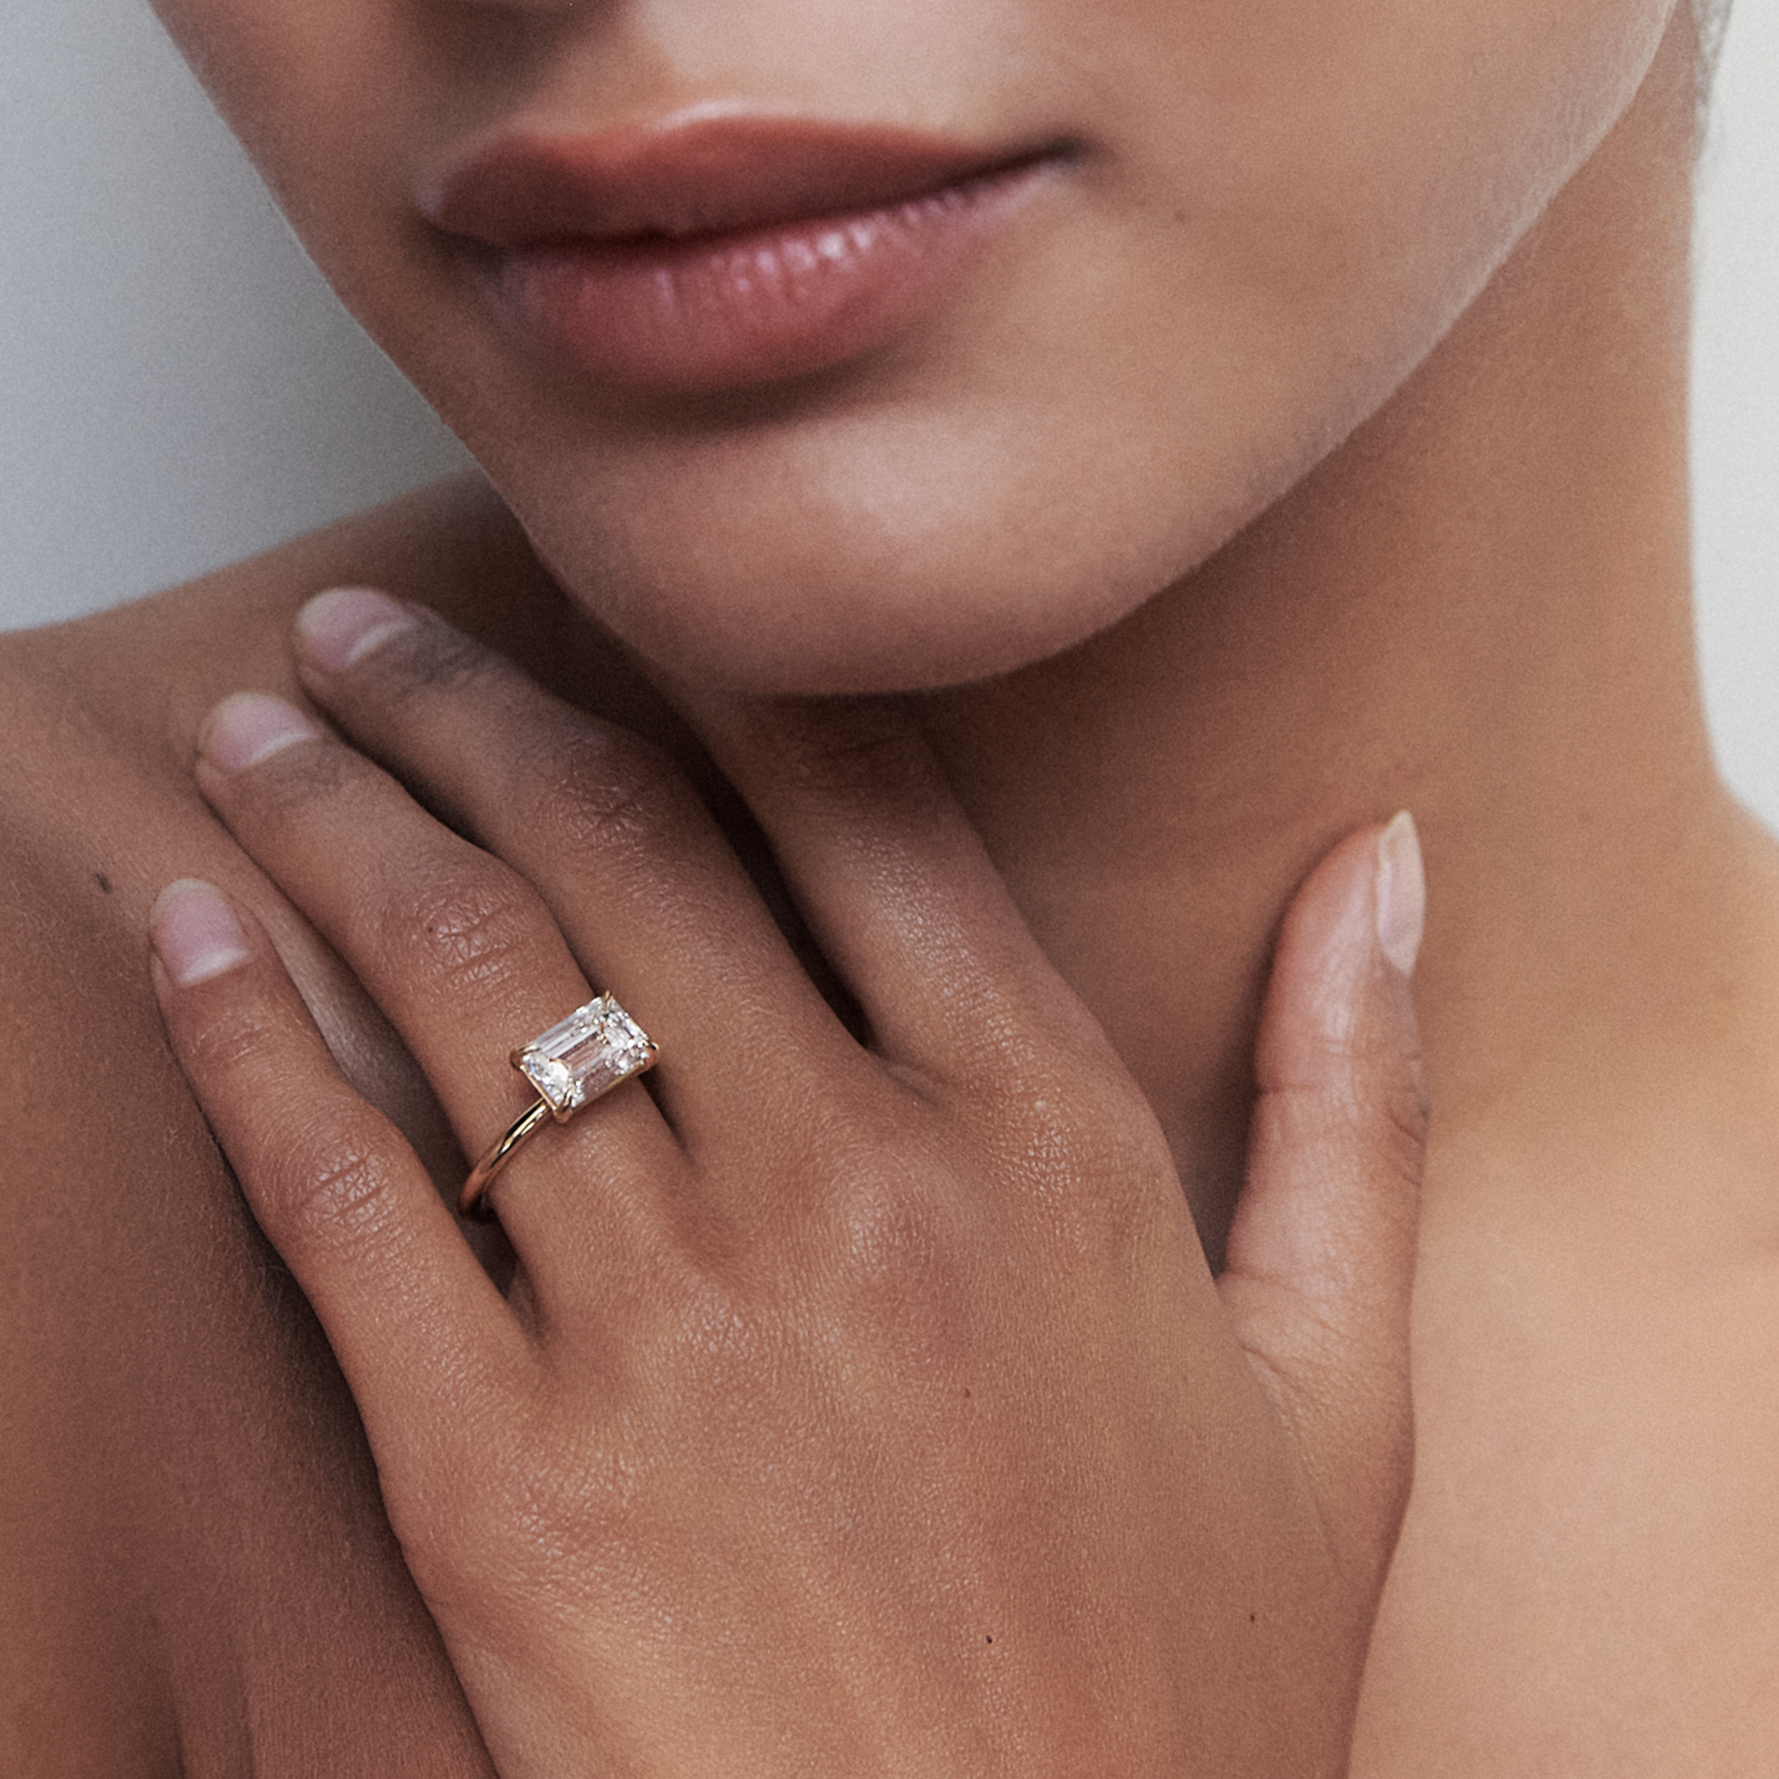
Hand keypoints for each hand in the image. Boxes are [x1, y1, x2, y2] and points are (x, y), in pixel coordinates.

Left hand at [149, 589, 1425, 1776]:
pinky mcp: (508, 1490)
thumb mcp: (1338, 1383)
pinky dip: (244, 1044)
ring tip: (260, 729)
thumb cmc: (1196, 1688)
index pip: (858, 810)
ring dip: (331, 824)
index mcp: (1046, 1140)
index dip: (718, 675)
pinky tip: (185, 937)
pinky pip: (346, 1200)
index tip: (610, 595)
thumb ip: (1355, 1093)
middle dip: (461, 707)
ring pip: (462, 986)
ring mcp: (672, 1331)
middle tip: (362, 626)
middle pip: (616, 856)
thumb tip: (1390, 865)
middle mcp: (854, 1186)